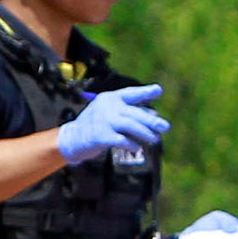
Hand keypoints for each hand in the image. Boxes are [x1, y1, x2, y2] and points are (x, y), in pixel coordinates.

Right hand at [53, 83, 167, 165]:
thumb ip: (129, 113)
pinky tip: (137, 148)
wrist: (72, 139)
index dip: (145, 92)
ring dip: (145, 133)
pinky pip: (122, 140)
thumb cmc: (95, 126)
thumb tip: (154, 117)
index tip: (159, 90)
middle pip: (134, 112)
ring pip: (130, 125)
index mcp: (109, 98)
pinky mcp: (100, 135)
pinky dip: (132, 144)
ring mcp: (103, 120)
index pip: (130, 93)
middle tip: (165, 127)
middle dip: (151, 120)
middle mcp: (107, 106)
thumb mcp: (109, 114)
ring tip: (155, 140)